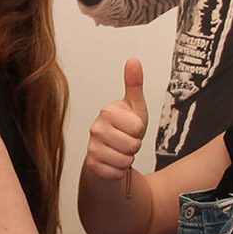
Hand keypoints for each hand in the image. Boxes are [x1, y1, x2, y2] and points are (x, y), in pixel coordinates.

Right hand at [85, 59, 147, 179]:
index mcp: (107, 111)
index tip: (131, 127)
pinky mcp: (93, 165)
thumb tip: (133, 61)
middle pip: (133, 145)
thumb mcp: (134, 106)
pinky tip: (113, 161)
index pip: (138, 127)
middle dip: (135, 146)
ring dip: (128, 158)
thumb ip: (134, 84)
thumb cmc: (123, 128)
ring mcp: (93, 147)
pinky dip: (120, 170)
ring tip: (120, 150)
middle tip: (126, 140)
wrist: (108, 152)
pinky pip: (118, 172)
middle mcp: (96, 128)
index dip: (140, 130)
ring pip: (126, 161)